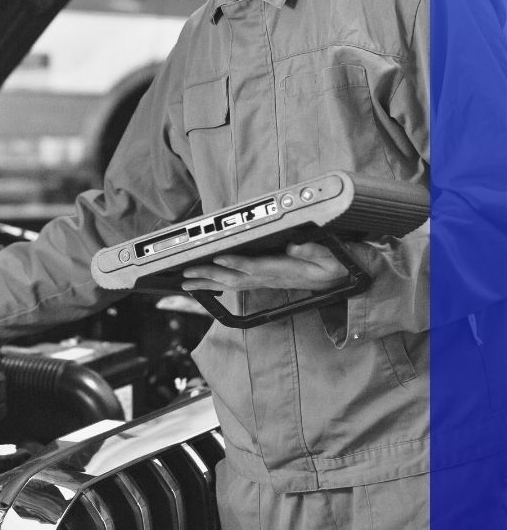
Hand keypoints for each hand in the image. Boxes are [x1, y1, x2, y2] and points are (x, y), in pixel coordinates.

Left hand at [181, 241, 349, 293]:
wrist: (345, 279)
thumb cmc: (339, 265)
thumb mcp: (334, 257)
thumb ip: (314, 251)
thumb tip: (295, 245)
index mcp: (286, 270)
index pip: (257, 267)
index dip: (237, 263)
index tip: (218, 256)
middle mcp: (273, 278)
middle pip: (236, 278)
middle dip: (210, 275)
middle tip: (187, 273)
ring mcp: (268, 281)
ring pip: (233, 284)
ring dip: (209, 283)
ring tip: (186, 282)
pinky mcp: (266, 280)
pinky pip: (237, 284)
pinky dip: (219, 284)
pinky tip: (204, 285)